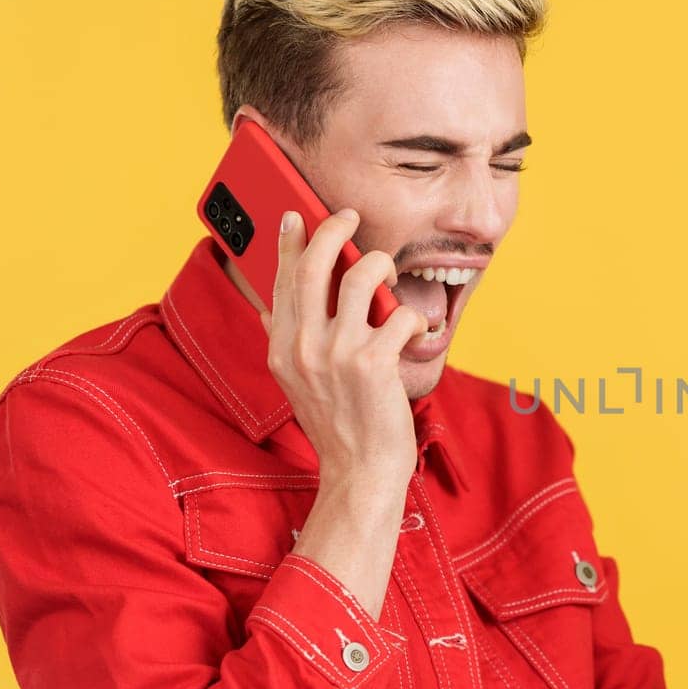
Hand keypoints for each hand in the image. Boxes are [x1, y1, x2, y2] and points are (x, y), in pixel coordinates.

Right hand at [260, 207, 429, 484]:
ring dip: (379, 265)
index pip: (279, 283)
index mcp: (281, 350)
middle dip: (331, 231)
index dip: (286, 244)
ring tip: (388, 272)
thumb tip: (271, 306)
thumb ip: (287, 343)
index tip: (294, 216)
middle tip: (348, 218)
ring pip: (359, 278)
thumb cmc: (339, 426)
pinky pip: (399, 315)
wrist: (360, 472)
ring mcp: (337, 354)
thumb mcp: (296, 384)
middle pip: (312, 267)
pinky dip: (413, 318)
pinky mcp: (373, 363)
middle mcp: (303, 348)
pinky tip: (416, 332)